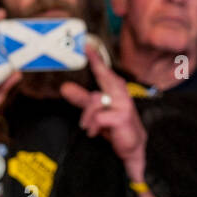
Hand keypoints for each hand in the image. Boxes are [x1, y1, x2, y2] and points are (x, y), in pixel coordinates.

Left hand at [60, 42, 146, 178]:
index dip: (97, 60)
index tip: (88, 46)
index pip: (106, 74)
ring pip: (96, 100)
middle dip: (99, 66)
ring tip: (88, 127)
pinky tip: (95, 132)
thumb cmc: (117, 130)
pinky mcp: (122, 117)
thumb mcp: (96, 113)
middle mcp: (122, 96)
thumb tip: (65, 87)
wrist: (132, 150)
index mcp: (116, 93)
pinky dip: (93, 125)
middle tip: (88, 50)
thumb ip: (81, 100)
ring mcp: (124, 105)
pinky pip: (99, 116)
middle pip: (107, 78)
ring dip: (87, 115)